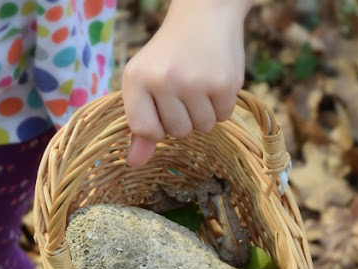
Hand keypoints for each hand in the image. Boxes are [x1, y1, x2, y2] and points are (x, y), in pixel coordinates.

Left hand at [122, 0, 251, 166]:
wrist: (204, 15)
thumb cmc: (169, 55)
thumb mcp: (145, 83)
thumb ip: (141, 125)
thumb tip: (133, 164)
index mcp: (136, 79)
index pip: (145, 130)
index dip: (157, 126)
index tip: (161, 107)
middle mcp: (164, 80)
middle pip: (177, 132)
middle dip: (183, 117)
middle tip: (184, 87)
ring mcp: (195, 82)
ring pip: (202, 128)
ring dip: (204, 113)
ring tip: (199, 84)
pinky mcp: (224, 82)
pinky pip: (223, 117)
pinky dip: (221, 105)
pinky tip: (214, 81)